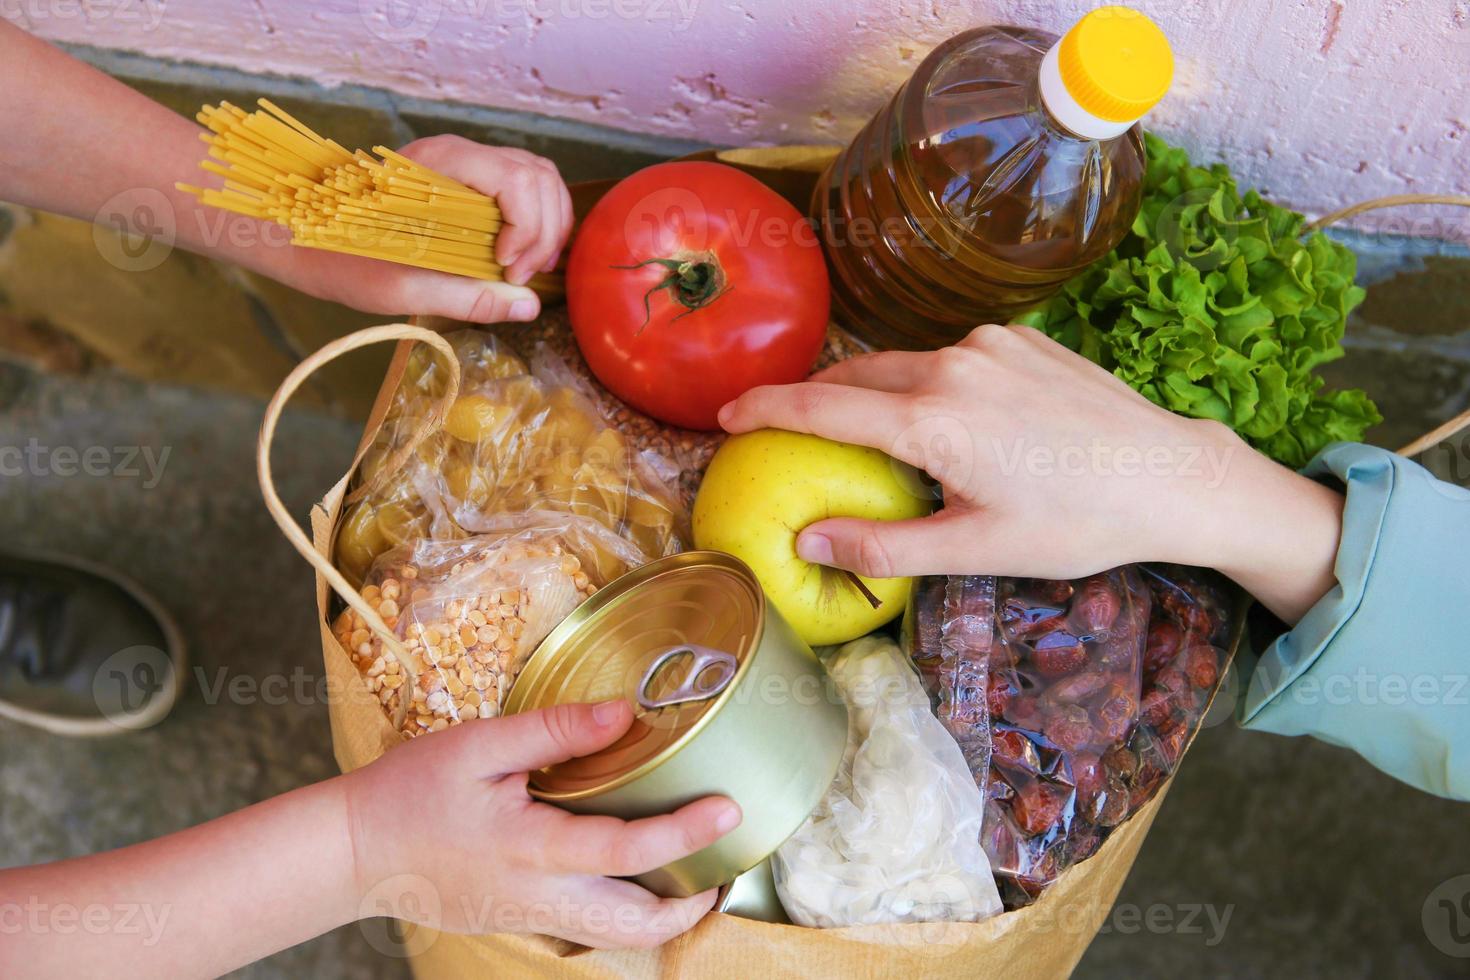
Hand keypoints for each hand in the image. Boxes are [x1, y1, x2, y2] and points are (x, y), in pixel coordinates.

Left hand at [283, 137, 573, 322]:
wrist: (297, 234)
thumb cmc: (338, 257)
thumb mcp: (400, 287)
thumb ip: (466, 296)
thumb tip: (527, 306)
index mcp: (437, 166)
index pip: (517, 179)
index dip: (527, 228)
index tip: (506, 269)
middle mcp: (457, 154)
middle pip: (538, 176)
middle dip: (543, 230)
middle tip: (520, 277)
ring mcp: (465, 164)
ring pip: (539, 178)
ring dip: (546, 225)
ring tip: (526, 269)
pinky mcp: (467, 182)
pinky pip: (524, 189)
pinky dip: (536, 222)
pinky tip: (521, 257)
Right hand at [342, 699, 740, 947]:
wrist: (353, 852)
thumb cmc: (410, 791)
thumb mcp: (479, 745)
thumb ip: (555, 731)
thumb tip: (624, 713)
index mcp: (531, 848)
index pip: (627, 850)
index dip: (685, 833)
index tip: (728, 809)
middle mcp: (539, 897)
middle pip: (636, 925)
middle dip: (692, 902)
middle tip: (723, 857)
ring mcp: (529, 919)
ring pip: (616, 937)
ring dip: (663, 913)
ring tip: (692, 869)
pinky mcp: (519, 922)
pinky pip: (589, 929)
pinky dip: (626, 912)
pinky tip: (634, 874)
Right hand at [719, 324, 1343, 622]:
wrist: (1171, 473)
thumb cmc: (1076, 523)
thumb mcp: (976, 548)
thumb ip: (884, 545)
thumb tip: (806, 542)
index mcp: (933, 421)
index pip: (822, 408)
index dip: (765, 409)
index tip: (725, 415)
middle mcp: (952, 365)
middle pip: (854, 377)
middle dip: (810, 399)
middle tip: (774, 424)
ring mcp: (989, 344)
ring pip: (901, 364)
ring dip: (870, 392)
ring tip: (859, 431)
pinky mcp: (1019, 336)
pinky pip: (947, 356)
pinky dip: (922, 382)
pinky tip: (941, 418)